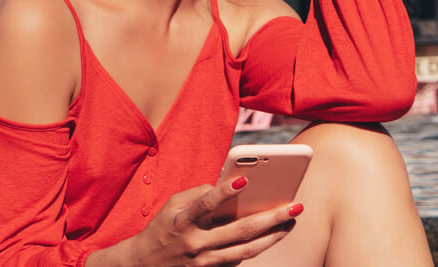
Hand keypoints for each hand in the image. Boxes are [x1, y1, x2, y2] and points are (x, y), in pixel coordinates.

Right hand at [91, 175, 301, 266]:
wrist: (143, 265)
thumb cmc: (162, 228)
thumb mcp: (172, 206)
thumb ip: (197, 194)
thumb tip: (228, 186)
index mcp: (182, 221)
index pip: (205, 204)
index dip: (224, 192)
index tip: (245, 179)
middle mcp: (195, 243)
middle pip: (238, 231)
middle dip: (270, 218)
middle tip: (294, 206)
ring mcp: (204, 262)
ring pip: (246, 250)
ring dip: (272, 236)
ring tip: (291, 222)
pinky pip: (239, 259)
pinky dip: (256, 247)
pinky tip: (272, 235)